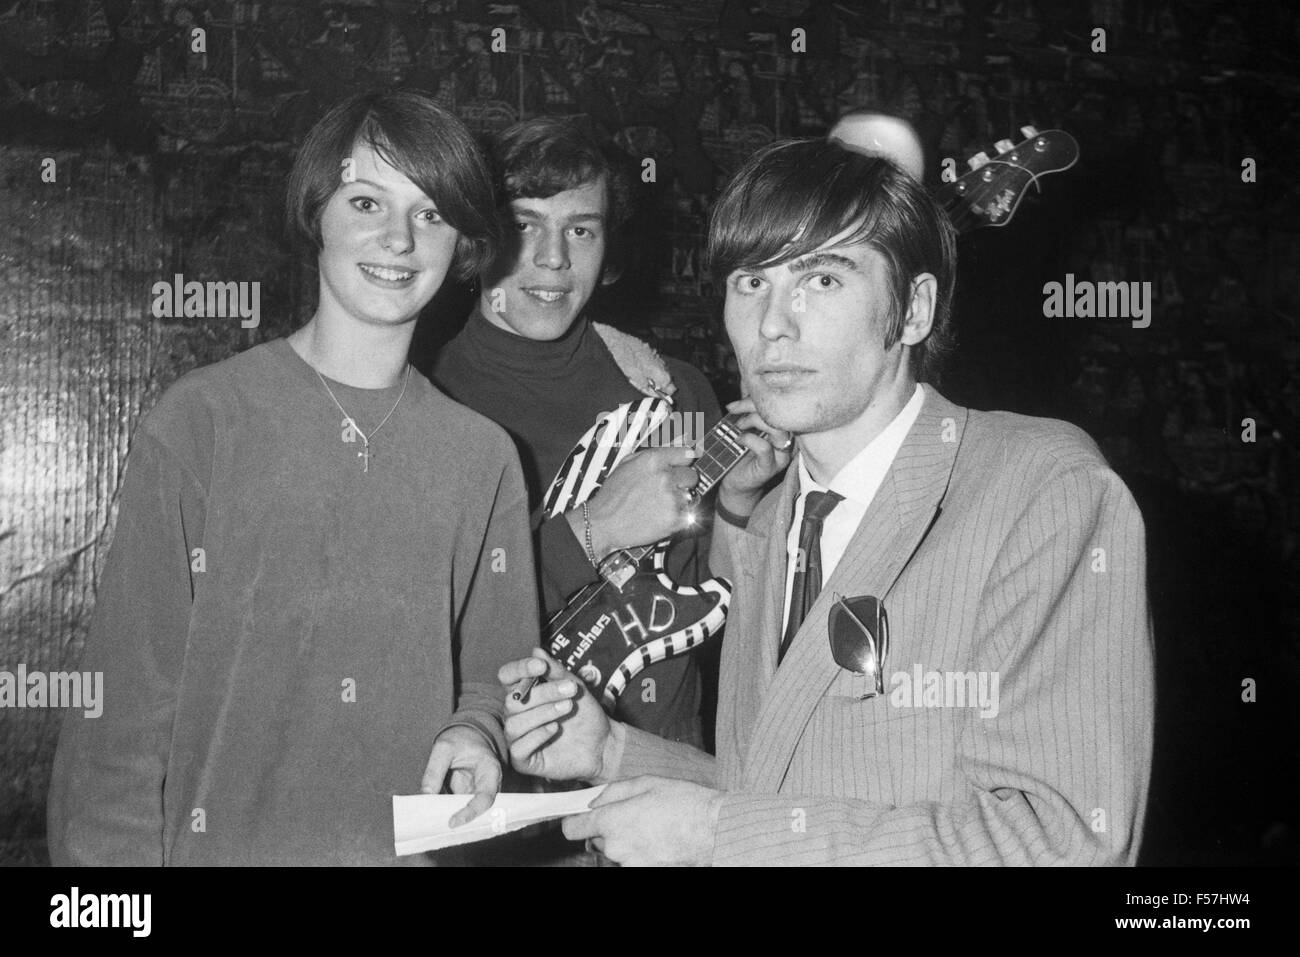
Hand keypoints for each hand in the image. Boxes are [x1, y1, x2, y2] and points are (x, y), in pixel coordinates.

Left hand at [420, 725, 501, 827]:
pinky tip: (431, 815)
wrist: (466, 735)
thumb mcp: (444, 746)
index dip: (470, 812)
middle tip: (438, 826)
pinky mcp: (466, 795)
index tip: (452, 822)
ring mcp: (477, 792)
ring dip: (451, 817)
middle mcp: (488, 785)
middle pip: (478, 810)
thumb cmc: (460, 738)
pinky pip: (457, 807)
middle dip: (460, 820)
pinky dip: (445, 812)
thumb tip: (426, 794)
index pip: (485, 798)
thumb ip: (435, 769)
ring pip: (467, 811)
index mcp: (490, 770)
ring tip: (431, 822)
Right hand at [499, 648, 616, 782]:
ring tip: (567, 708)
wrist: (602, 744)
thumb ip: (555, 671)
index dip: (519, 669)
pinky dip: (537, 735)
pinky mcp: (523, 760)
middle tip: (571, 690)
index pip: (507, 677)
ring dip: (543, 713)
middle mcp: (516, 715)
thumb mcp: (573, 687)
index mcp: (524, 694)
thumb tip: (536, 651)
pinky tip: (555, 729)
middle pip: (513, 700)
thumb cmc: (585, 715)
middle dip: (543, 693)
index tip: (541, 667)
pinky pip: (518, 747)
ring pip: (514, 723)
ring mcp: (518, 738)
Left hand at [562, 776, 723, 865]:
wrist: (713, 830)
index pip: (572, 829)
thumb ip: (612, 791)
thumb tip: (592, 801)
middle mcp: (615, 846)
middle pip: (595, 840)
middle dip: (606, 829)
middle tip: (631, 815)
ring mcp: (629, 863)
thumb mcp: (646, 782)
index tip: (582, 817)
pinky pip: (630, 860)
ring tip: (650, 827)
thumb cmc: (683, 802)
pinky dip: (638, 852)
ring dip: (624, 841)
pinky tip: (656, 840)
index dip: (575, 821)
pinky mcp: (643, 871)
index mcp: (611, 821)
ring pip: (614, 851)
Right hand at [571, 445, 700, 556]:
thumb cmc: (612, 495)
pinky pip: (687, 514)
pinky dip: (678, 517)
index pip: (686, 454)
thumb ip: (652, 455)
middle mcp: (665, 477)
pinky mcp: (675, 519)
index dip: (684, 462)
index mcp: (653, 461)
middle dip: (682, 482)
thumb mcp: (626, 463)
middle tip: (668, 490)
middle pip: (692, 476)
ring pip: (689, 496)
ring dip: (679, 500)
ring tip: (659, 505)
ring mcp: (671, 499)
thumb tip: (671, 451)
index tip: (683, 467)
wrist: (602, 523)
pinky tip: (661, 516)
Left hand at [717, 397, 793, 518]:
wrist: (735, 482)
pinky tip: (740, 439)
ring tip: (738, 426)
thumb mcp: (744, 425)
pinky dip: (750, 439)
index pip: (778, 403)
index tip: (734, 403)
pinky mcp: (772, 466)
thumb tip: (744, 380)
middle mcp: (788, 438)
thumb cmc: (740, 452)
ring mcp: (782, 453)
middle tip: (734, 411)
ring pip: (776, 428)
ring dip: (753, 421)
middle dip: (753, 406)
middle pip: (778, 412)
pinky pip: (765, 448)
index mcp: (783, 425)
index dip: (756, 397)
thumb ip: (748, 407)